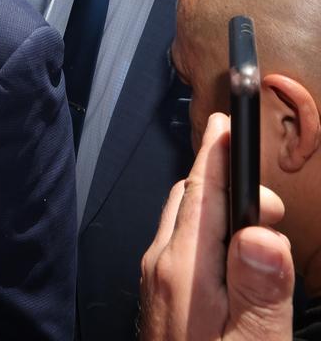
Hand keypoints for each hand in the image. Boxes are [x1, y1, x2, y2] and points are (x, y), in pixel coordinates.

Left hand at [139, 113, 293, 340]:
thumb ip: (260, 289)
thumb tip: (262, 230)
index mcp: (184, 270)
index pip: (201, 193)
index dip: (218, 153)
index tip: (230, 120)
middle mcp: (162, 267)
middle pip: (189, 201)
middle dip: (221, 178)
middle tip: (259, 180)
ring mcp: (158, 283)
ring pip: (183, 223)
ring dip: (213, 205)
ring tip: (249, 207)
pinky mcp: (163, 299)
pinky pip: (181, 247)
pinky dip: (205, 231)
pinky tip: (229, 250)